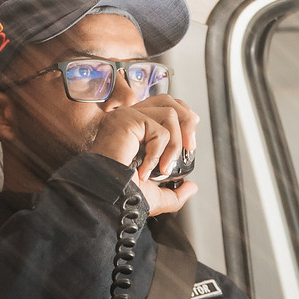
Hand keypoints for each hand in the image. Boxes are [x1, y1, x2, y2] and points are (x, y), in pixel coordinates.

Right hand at [87, 94, 199, 216]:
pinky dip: (159, 153)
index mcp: (133, 128)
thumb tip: (192, 187)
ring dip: (175, 144)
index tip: (189, 140)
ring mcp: (126, 116)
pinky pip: (159, 131)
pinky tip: (145, 170)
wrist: (106, 198)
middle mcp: (128, 118)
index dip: (182, 115)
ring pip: (169, 114)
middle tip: (189, 148)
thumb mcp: (155, 195)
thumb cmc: (121, 195)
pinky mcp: (127, 120)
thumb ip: (175, 192)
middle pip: (168, 101)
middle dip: (187, 124)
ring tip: (164, 167)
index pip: (162, 105)